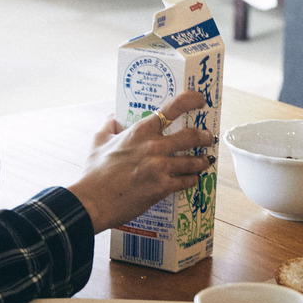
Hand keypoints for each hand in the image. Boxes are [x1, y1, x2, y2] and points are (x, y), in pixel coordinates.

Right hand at [68, 90, 217, 232]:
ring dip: (202, 160)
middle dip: (205, 136)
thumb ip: (109, 125)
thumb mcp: (98, 141)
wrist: (93, 202)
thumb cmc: (94, 173)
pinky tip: (193, 179)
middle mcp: (154, 146)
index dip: (192, 100)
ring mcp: (160, 168)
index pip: (173, 108)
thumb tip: (114, 116)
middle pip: (192, 136)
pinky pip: (186, 181)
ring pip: (194, 161)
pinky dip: (192, 179)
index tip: (201, 101)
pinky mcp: (163, 188)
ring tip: (205, 160)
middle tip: (209, 138)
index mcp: (140, 131)